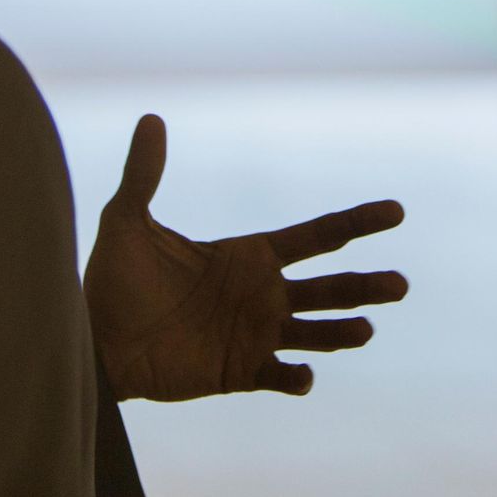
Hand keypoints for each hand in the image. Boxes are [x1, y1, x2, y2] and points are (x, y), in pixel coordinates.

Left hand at [83, 114, 408, 401]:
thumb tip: (151, 118)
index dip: (358, 222)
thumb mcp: (127, 222)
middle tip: (400, 284)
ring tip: (365, 331)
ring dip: (342, 333)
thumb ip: (143, 174)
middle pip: (331, 288)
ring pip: (317, 332)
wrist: (97, 342)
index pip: (317, 236)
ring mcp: (256, 335)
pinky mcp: (241, 373)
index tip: (396, 211)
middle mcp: (263, 293)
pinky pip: (281, 376)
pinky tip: (302, 375)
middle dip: (366, 286)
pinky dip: (297, 377)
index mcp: (249, 255)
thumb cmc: (113, 281)